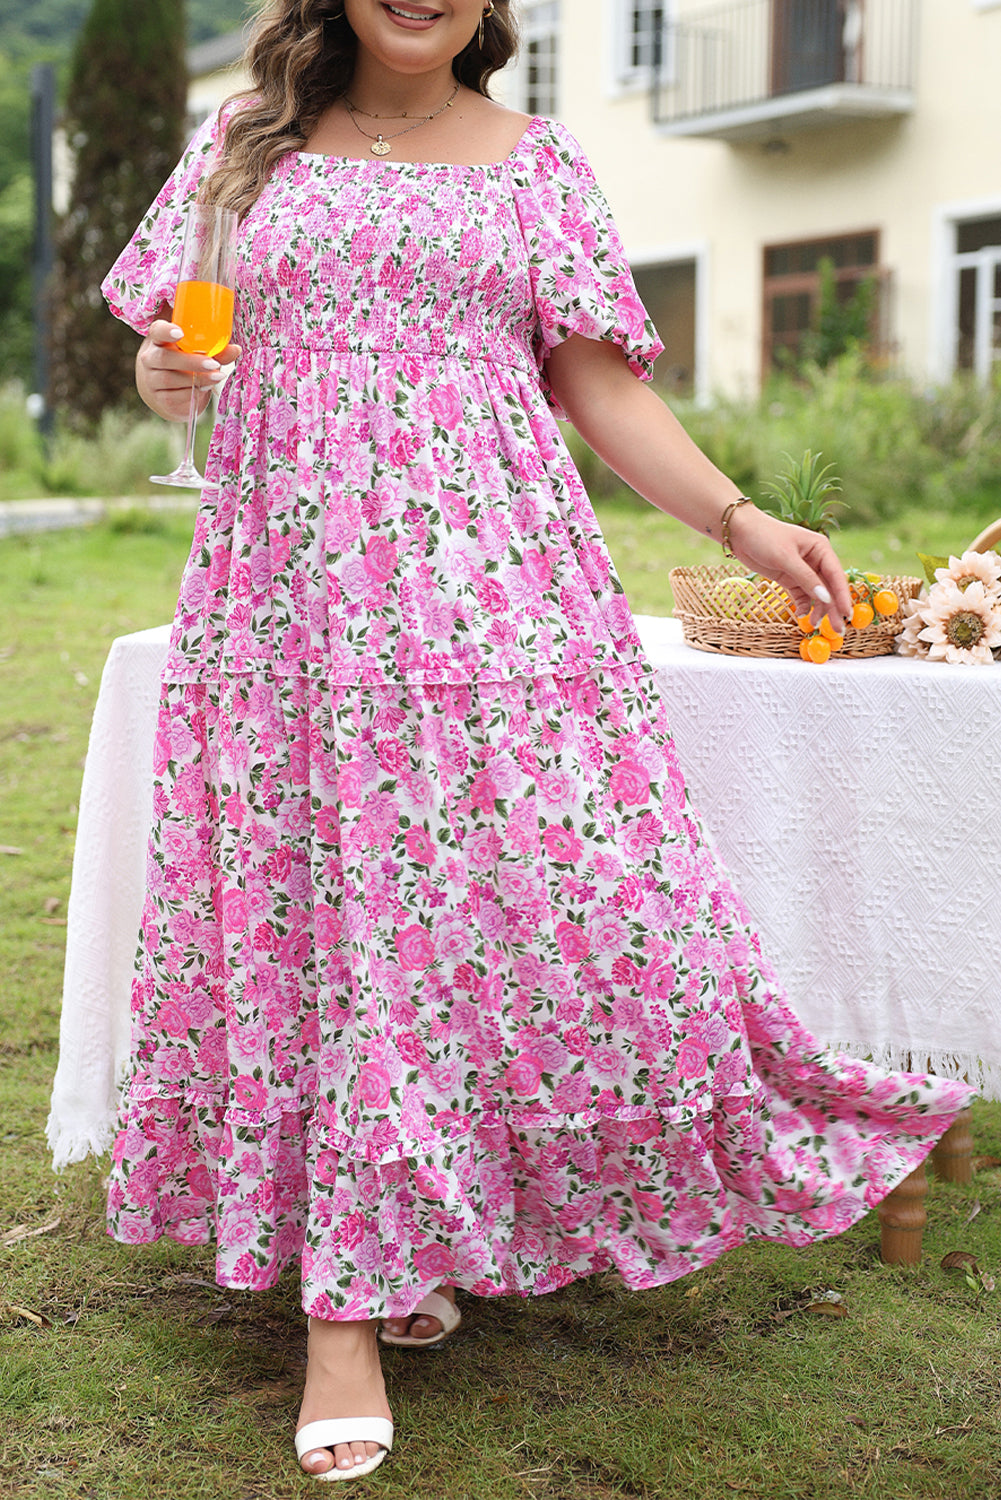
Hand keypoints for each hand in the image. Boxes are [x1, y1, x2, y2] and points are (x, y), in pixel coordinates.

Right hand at [137, 315, 240, 422]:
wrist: (165, 390)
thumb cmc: (184, 363)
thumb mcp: (197, 353)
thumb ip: (215, 350)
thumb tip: (235, 349)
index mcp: (158, 340)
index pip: (157, 331)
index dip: (166, 331)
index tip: (180, 333)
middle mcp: (150, 358)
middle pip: (164, 358)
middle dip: (191, 362)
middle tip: (213, 364)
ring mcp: (151, 380)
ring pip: (170, 379)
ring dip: (196, 379)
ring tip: (216, 377)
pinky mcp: (159, 399)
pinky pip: (173, 397)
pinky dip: (191, 393)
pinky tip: (204, 389)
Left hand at [726, 503, 852, 633]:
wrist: (740, 532)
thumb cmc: (765, 537)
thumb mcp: (786, 558)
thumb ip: (806, 579)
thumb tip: (825, 599)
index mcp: (821, 548)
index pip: (836, 575)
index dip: (842, 596)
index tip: (847, 614)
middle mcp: (816, 559)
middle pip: (828, 587)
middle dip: (832, 608)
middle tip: (837, 629)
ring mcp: (803, 570)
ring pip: (816, 594)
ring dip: (817, 609)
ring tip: (814, 625)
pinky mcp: (790, 578)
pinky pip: (802, 595)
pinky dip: (803, 606)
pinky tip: (801, 615)